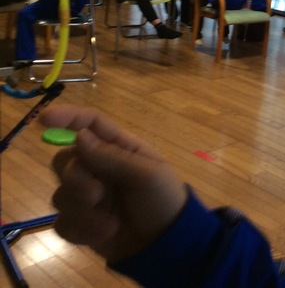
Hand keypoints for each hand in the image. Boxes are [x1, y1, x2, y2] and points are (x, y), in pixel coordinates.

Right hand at [40, 104, 188, 262]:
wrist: (165, 242)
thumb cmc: (164, 199)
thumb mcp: (147, 174)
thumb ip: (113, 157)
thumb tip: (79, 136)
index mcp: (119, 148)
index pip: (89, 124)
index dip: (66, 118)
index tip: (44, 120)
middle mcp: (99, 167)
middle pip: (65, 160)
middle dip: (76, 178)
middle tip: (98, 195)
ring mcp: (87, 196)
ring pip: (61, 194)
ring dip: (83, 209)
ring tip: (111, 222)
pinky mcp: (80, 223)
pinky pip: (62, 222)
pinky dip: (82, 229)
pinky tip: (106, 233)